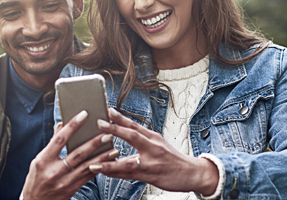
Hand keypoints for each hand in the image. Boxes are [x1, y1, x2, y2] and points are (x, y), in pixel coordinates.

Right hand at [20, 110, 118, 199]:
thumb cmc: (36, 180)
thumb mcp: (38, 161)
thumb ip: (52, 144)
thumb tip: (61, 125)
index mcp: (43, 160)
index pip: (60, 140)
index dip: (73, 126)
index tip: (84, 114)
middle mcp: (54, 171)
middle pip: (77, 154)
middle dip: (94, 143)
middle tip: (107, 133)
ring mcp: (64, 182)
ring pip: (87, 167)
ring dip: (102, 157)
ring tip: (114, 149)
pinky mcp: (72, 189)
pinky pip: (88, 177)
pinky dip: (99, 168)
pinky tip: (108, 162)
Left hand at [89, 108, 217, 195]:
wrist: (192, 173)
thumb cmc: (173, 158)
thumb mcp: (159, 143)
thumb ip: (142, 138)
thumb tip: (123, 129)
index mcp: (154, 138)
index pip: (135, 125)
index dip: (121, 117)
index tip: (108, 110)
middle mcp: (153, 148)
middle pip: (133, 136)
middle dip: (115, 129)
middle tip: (100, 122)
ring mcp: (152, 163)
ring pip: (128, 161)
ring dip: (110, 162)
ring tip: (94, 162)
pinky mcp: (151, 176)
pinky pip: (130, 175)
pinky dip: (116, 174)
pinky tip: (104, 172)